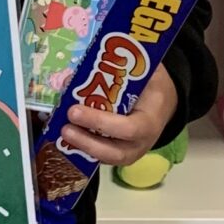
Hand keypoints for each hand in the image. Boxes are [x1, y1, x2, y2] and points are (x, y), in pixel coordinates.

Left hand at [58, 61, 178, 167]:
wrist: (162, 104)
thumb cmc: (151, 85)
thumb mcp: (146, 72)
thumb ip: (122, 68)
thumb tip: (83, 65)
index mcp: (151, 120)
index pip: (128, 128)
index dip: (100, 122)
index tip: (75, 110)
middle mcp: (142, 142)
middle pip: (114, 152)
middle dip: (86, 140)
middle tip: (64, 125)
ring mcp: (131, 152)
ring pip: (105, 158)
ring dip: (81, 146)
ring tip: (61, 131)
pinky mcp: (119, 155)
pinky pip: (100, 156)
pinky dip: (81, 148)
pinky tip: (64, 136)